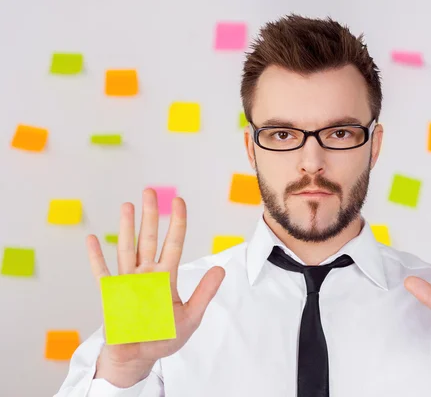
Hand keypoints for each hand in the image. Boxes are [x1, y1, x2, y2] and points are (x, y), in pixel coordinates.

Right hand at [87, 189, 224, 385]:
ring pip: (127, 248)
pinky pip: (102, 273)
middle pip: (149, 238)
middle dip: (150, 214)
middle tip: (150, 190)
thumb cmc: (164, 337)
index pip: (174, 243)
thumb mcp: (191, 317)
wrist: (139, 357)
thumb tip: (220, 269)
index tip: (178, 200)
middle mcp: (147, 274)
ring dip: (126, 227)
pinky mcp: (110, 294)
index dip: (177, 222)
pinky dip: (97, 257)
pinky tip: (93, 239)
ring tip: (127, 205)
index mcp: (166, 277)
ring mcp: (127, 281)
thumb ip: (204, 293)